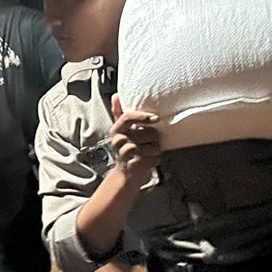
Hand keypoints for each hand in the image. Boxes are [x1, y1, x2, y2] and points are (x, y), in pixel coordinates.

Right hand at [76, 98, 161, 260]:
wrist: (125, 175)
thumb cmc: (127, 150)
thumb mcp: (122, 131)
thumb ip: (119, 113)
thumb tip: (116, 95)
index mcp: (116, 130)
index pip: (128, 116)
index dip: (143, 116)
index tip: (155, 118)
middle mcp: (118, 141)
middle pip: (147, 132)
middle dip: (154, 138)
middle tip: (148, 144)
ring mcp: (125, 154)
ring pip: (154, 146)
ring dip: (156, 150)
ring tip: (147, 153)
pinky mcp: (134, 166)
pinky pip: (154, 158)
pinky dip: (155, 160)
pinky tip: (148, 162)